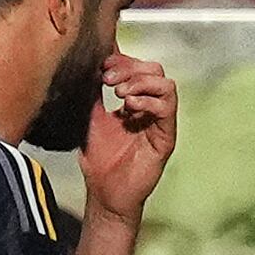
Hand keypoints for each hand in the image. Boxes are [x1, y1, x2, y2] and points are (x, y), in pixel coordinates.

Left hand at [81, 53, 177, 223]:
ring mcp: (159, 122)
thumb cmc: (100, 161)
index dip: (122, 61)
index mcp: (135, 102)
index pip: (138, 68)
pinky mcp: (165, 137)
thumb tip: (87, 68)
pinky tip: (129, 107)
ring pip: (166, 85)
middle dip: (130, 68)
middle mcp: (150, 108)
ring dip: (141, 82)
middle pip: (154, 70)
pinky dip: (149, 101)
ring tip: (119, 94)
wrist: (104, 193)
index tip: (101, 67)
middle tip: (107, 79)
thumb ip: (92, 96)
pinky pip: (168, 109)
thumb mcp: (91, 120)